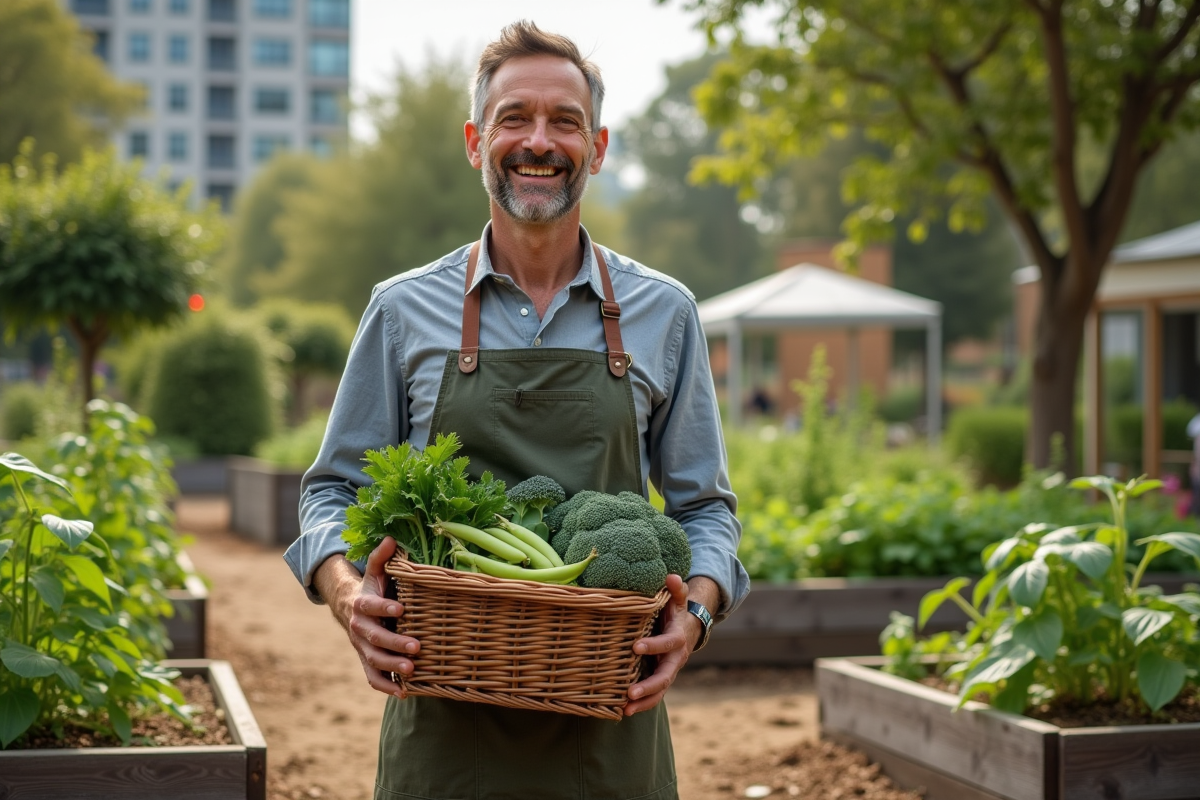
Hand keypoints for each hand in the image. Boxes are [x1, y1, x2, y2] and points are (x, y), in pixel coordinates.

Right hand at [316, 537, 420, 697]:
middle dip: (395, 643)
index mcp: (362, 604)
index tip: (401, 608)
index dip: (384, 607)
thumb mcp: (375, 572)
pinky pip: (373, 678)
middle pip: (374, 638)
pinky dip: (386, 687)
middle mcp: (359, 628)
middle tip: (416, 647)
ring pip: (374, 660)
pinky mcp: (366, 662)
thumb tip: (391, 538)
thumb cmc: (372, 589)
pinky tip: (405, 693)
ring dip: (392, 667)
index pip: (371, 606)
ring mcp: (362, 647)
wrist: (350, 610)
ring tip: (412, 671)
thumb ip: (382, 558)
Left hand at [623, 574, 698, 715]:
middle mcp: (675, 658)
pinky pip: (654, 696)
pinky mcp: (661, 679)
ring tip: (626, 709)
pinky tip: (623, 712)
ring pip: (660, 691)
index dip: (654, 646)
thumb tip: (671, 576)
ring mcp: (669, 671)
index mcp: (677, 638)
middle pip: (665, 676)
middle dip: (649, 685)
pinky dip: (642, 705)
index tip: (635, 647)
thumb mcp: (678, 600)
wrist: (687, 630)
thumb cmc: (675, 612)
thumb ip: (676, 589)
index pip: (667, 643)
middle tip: (630, 692)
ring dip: (644, 701)